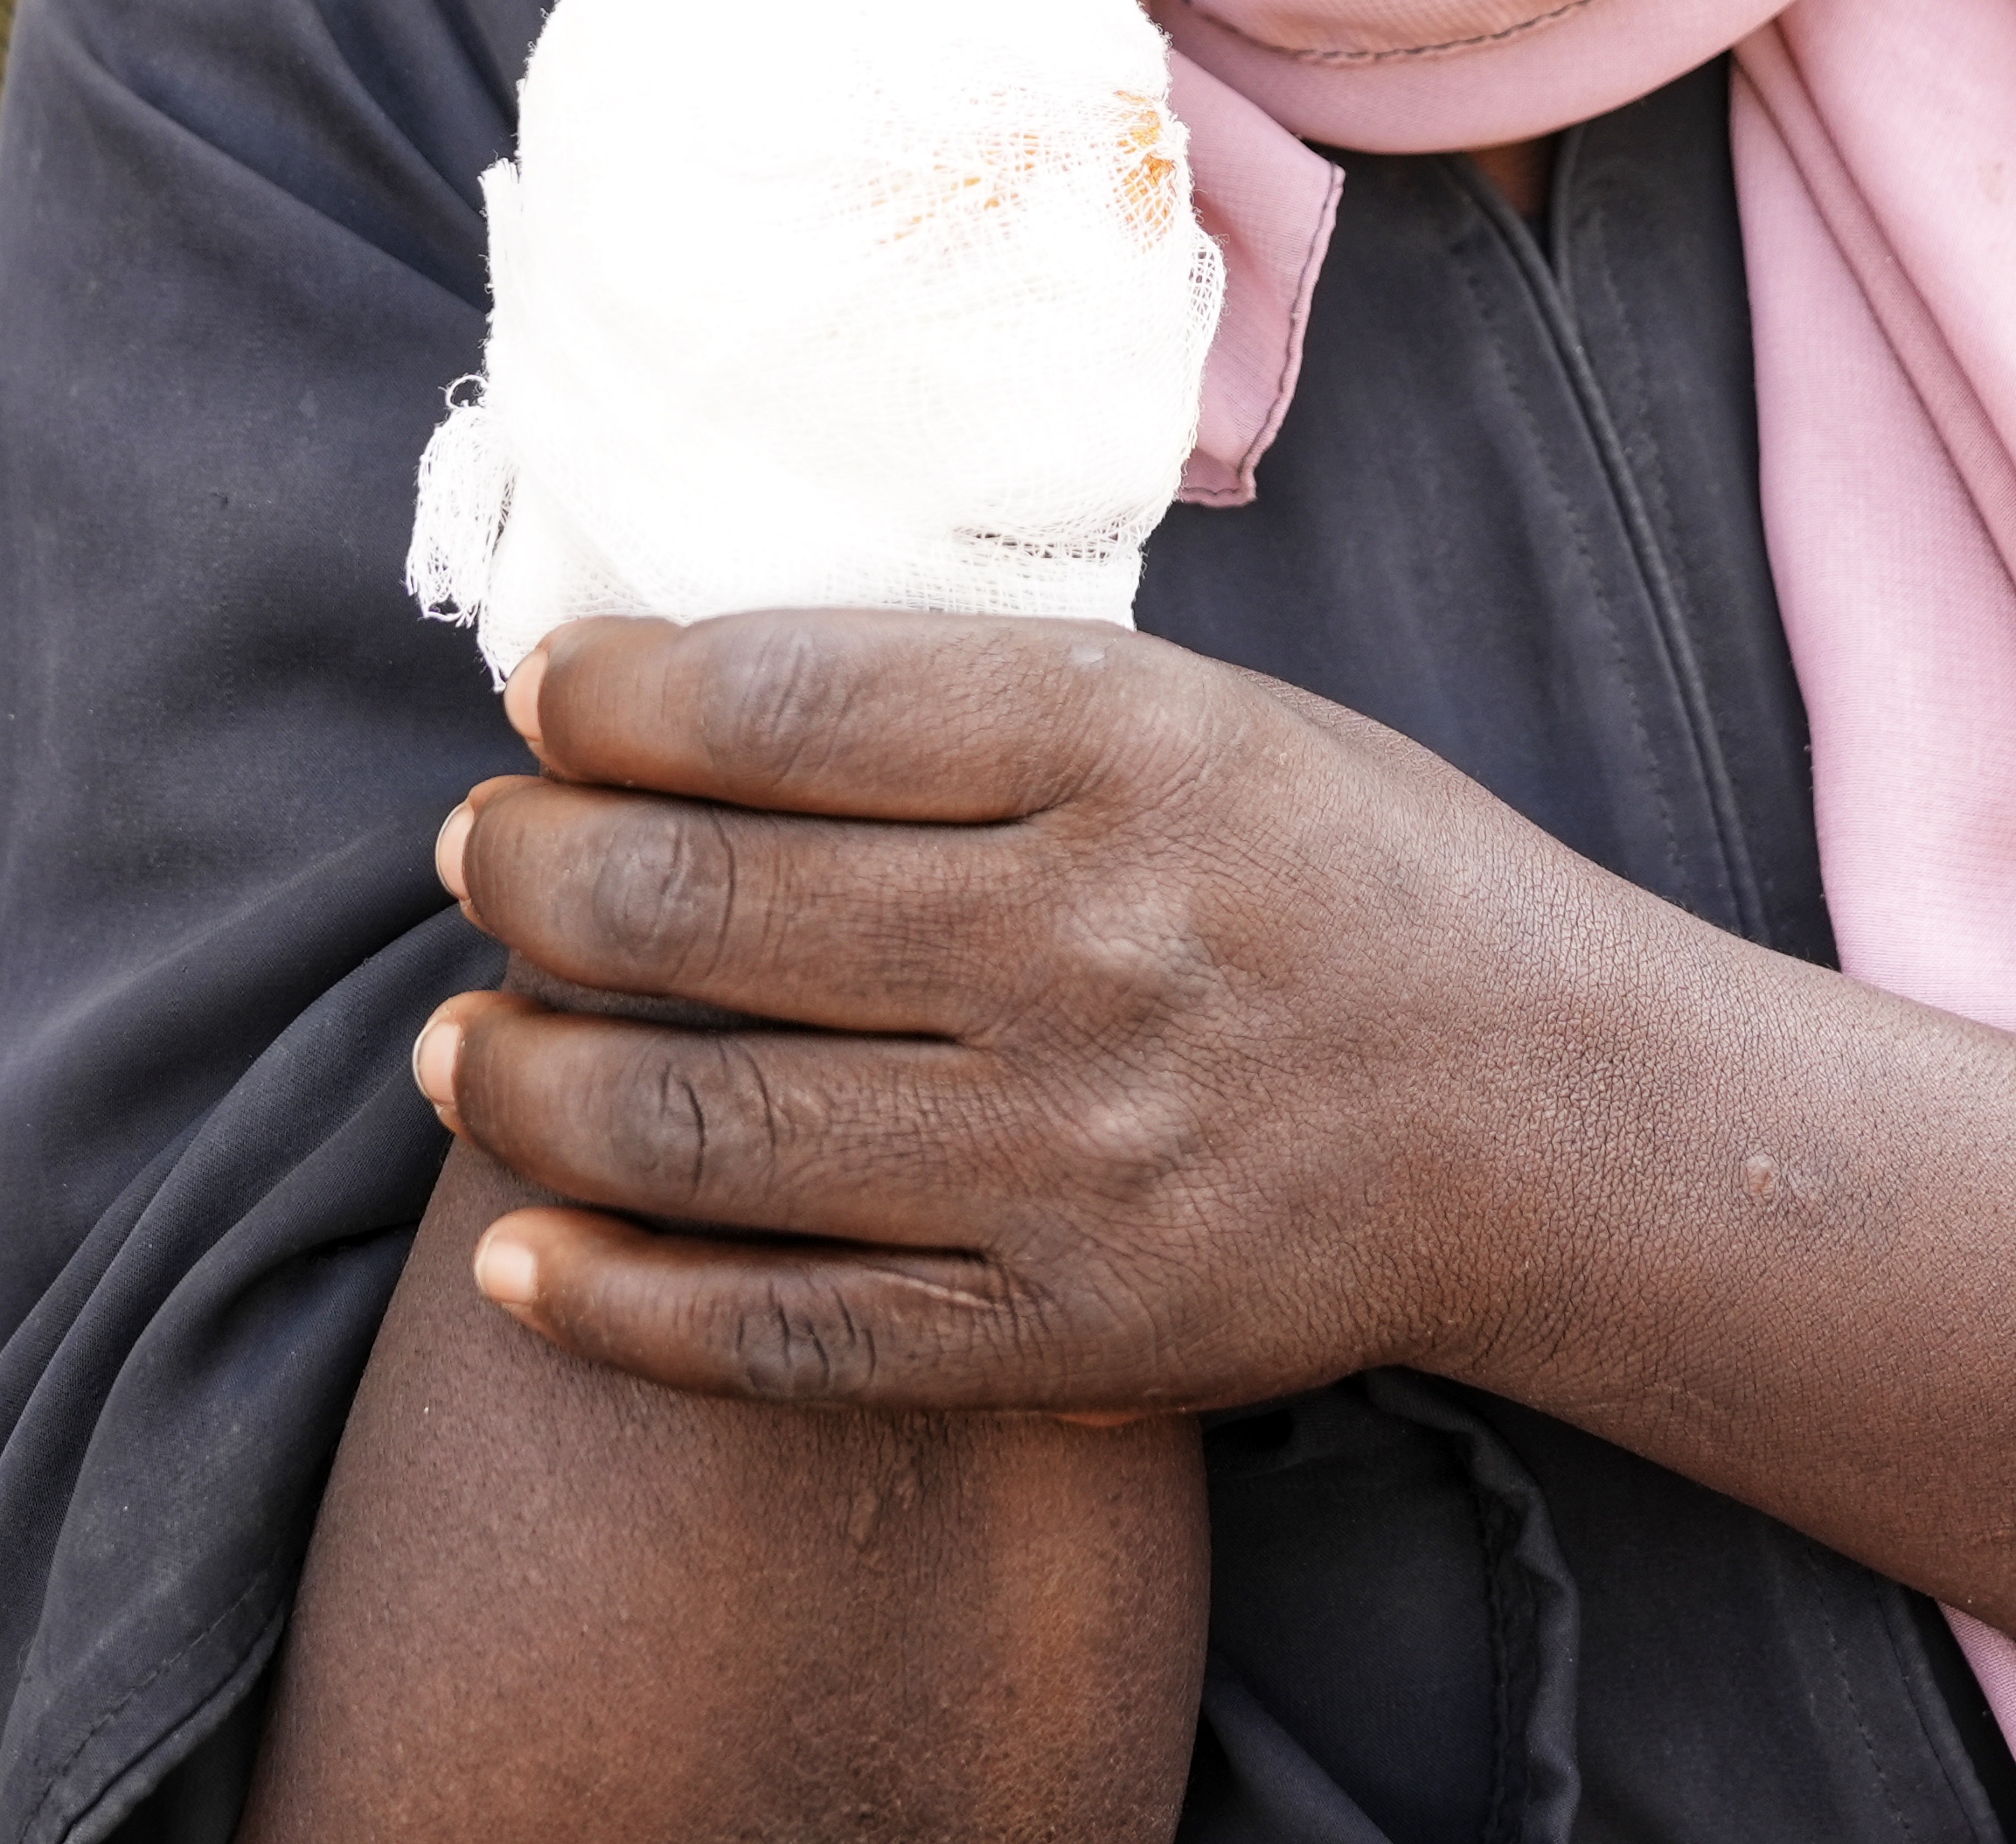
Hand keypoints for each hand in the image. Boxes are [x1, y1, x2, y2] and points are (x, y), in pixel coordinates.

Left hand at [416, 612, 1657, 1419]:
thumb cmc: (1349, 878)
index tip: (538, 697)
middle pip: (699, 906)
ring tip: (462, 1042)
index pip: (781, 704)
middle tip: (476, 855)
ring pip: (702, 1126)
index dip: (604, 699)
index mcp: (1131, 748)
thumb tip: (680, 682)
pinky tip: (518, 1254)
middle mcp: (1093, 945)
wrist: (1553, 1117)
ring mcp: (1076, 1156)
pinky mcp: (1070, 1331)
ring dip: (524, 1084)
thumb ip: (971, 699)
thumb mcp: (1201, 711)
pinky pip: (785, 1333)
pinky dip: (616, 1303)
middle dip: (528, 873)